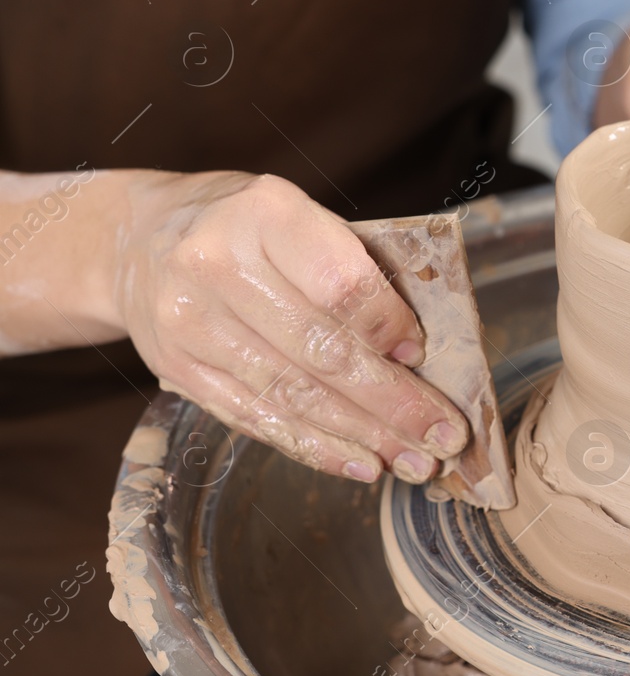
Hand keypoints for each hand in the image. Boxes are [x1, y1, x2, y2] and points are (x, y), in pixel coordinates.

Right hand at [114, 173, 471, 482]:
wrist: (139, 237)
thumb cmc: (248, 227)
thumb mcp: (300, 215)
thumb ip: (353, 268)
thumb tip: (415, 353)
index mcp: (265, 213)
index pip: (340, 284)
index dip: (387, 328)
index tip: (422, 357)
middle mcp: (217, 265)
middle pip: (321, 349)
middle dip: (393, 402)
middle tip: (444, 435)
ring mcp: (190, 322)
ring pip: (292, 394)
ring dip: (363, 436)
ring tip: (415, 460)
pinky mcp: (178, 369)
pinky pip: (256, 418)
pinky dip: (315, 446)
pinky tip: (360, 462)